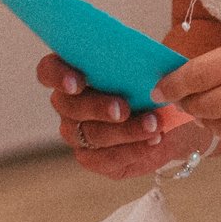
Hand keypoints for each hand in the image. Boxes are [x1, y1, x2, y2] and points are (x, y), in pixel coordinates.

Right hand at [38, 54, 208, 180]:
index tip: (77, 83)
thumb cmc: (155, 83)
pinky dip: (133, 150)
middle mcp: (69, 104)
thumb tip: (150, 64)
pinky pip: (105, 159)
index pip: (49, 71)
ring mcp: (78, 133)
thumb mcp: (151, 66)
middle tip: (123, 109)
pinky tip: (154, 140)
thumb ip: (142, 62)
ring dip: (125, 130)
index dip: (57, 76)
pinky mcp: (93, 158)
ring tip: (154, 124)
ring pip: (92, 134)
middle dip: (97, 107)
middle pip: (69, 106)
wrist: (172, 117)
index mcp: (74, 71)